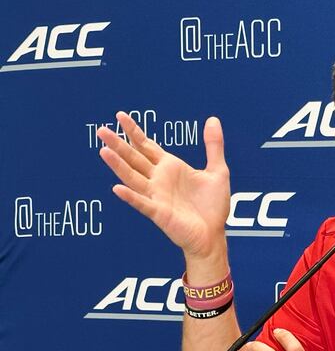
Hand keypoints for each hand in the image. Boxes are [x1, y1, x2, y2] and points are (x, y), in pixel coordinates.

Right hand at [97, 112, 229, 266]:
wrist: (214, 234)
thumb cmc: (213, 206)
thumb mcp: (218, 171)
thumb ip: (214, 145)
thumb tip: (213, 119)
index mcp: (170, 167)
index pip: (146, 146)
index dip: (133, 131)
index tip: (119, 115)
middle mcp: (159, 179)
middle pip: (134, 158)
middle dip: (118, 144)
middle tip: (101, 130)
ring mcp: (156, 196)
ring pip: (133, 177)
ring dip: (118, 165)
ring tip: (103, 151)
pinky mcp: (159, 213)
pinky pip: (143, 203)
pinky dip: (130, 196)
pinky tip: (117, 188)